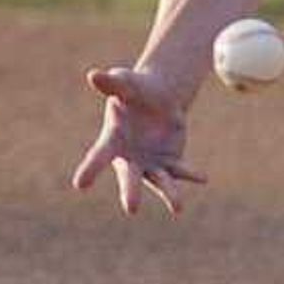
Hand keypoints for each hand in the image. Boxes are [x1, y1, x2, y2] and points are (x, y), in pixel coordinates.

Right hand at [73, 64, 207, 218]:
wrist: (157, 97)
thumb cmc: (134, 90)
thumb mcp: (125, 82)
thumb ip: (111, 82)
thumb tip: (93, 75)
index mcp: (113, 140)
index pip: (99, 155)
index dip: (90, 169)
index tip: (79, 185)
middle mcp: (130, 158)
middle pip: (130, 177)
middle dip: (131, 191)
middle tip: (131, 208)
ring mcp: (150, 163)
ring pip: (160, 181)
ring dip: (169, 193)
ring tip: (178, 208)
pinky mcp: (170, 162)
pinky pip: (181, 170)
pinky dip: (191, 174)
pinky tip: (203, 177)